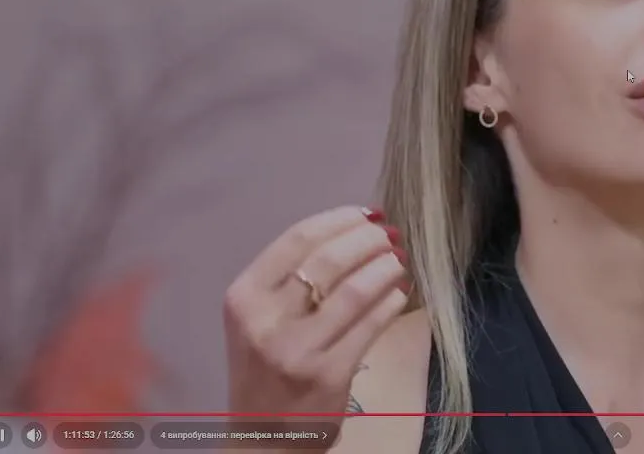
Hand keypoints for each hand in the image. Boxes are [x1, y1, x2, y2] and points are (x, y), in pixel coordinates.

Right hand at [223, 206, 408, 446]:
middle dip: (369, 239)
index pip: (297, 239)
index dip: (340, 219)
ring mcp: (297, 349)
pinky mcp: (328, 374)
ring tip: (399, 260)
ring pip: (356, 289)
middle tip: (391, 235)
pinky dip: (391, 302)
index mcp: (243, 297)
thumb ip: (290, 279)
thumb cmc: (265, 369)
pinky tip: (399, 294)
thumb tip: (353, 228)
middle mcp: (265, 321)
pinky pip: (371, 325)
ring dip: (386, 267)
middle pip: (330, 259)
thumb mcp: (259, 320)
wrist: (263, 440)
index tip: (367, 213)